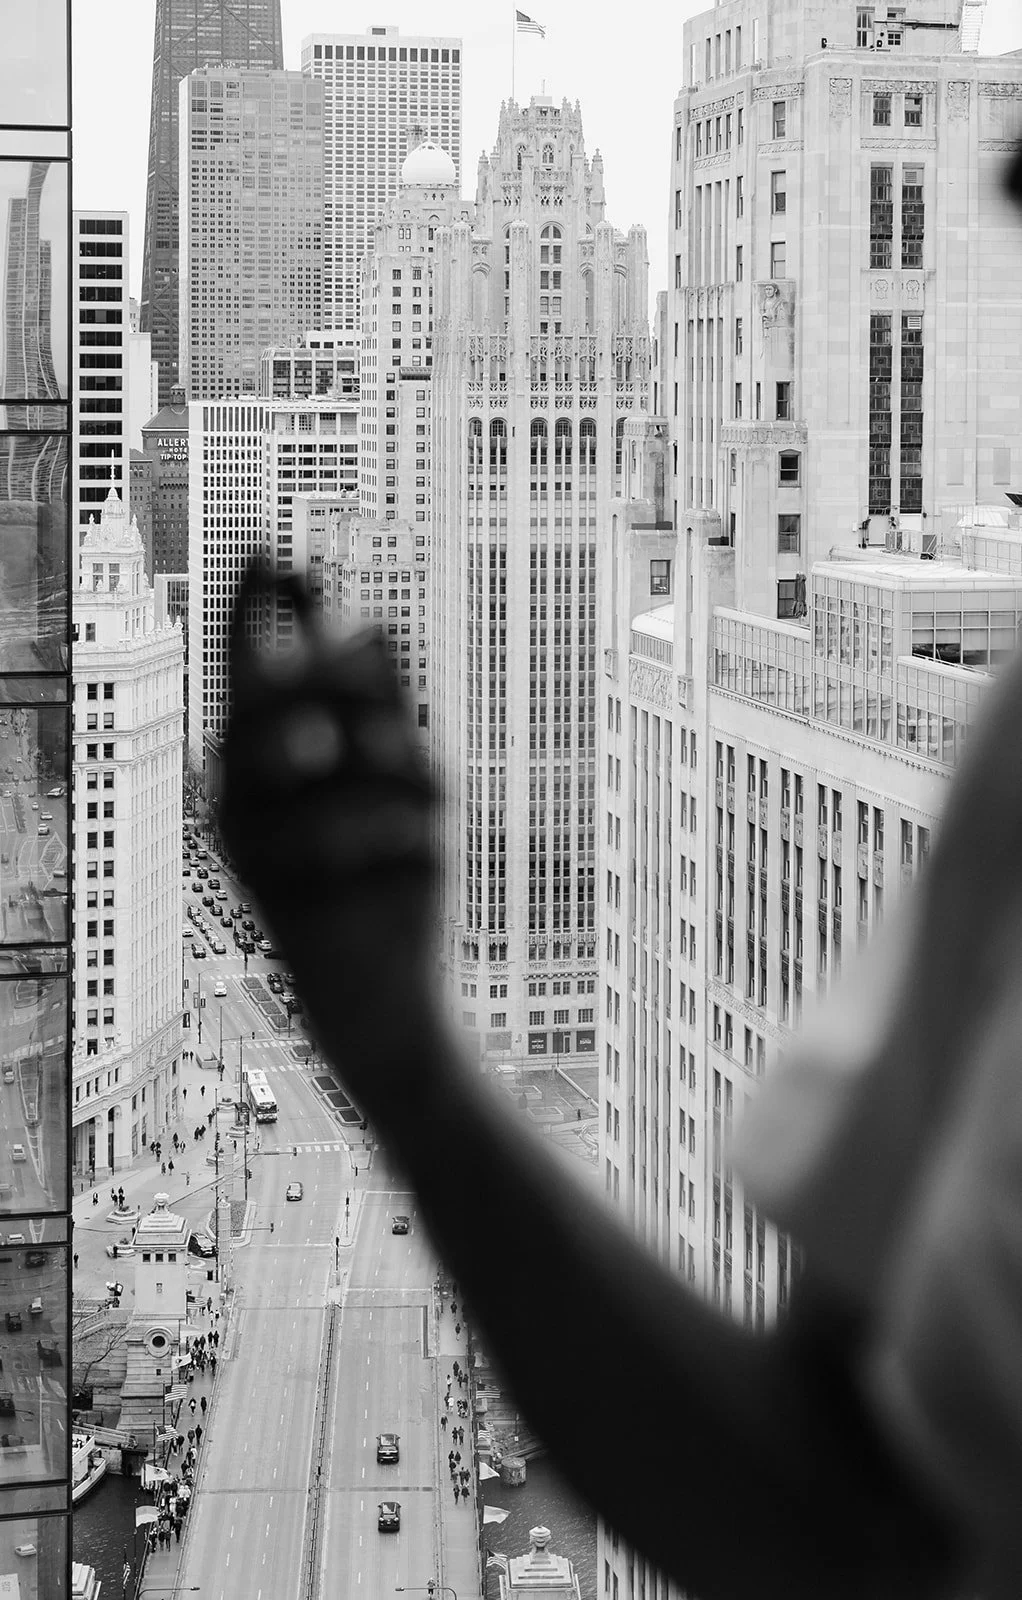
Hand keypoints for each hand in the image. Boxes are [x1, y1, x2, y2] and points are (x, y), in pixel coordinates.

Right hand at [219, 567, 439, 1097]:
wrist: (382, 994)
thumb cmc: (387, 882)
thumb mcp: (401, 784)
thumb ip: (382, 710)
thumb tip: (372, 628)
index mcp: (262, 765)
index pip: (249, 670)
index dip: (256, 610)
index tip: (271, 551)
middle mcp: (236, 794)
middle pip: (276, 695)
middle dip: (343, 688)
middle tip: (399, 704)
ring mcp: (248, 839)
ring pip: (328, 754)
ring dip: (395, 774)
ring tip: (420, 809)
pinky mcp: (275, 885)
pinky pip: (358, 824)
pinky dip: (408, 838)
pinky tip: (417, 865)